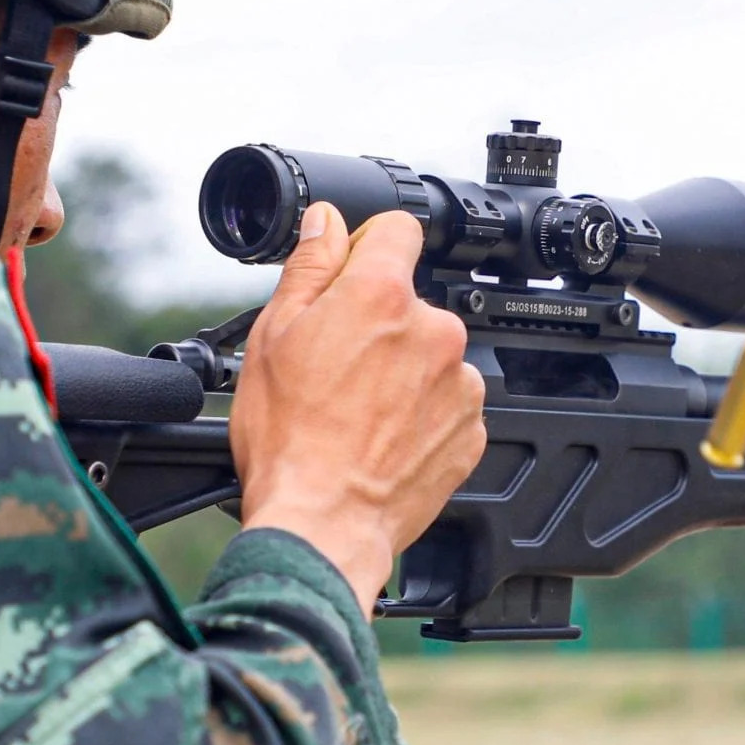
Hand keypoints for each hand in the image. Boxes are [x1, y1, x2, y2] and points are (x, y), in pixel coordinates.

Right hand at [231, 205, 487, 611]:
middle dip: (378, 324)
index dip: (367, 248)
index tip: (352, 275)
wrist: (322, 523)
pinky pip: (447, 404)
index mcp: (381, 296)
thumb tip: (326, 222)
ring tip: (358, 412)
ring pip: (430, 356)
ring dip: (403, 372)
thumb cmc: (290, 438)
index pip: (397, 230)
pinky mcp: (471, 430)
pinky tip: (381, 438)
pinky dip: (421, 415)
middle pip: (410, 302)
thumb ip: (310, 267)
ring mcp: (460, 384)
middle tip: (335, 369)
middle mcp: (434, 332)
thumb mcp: (273, 335)